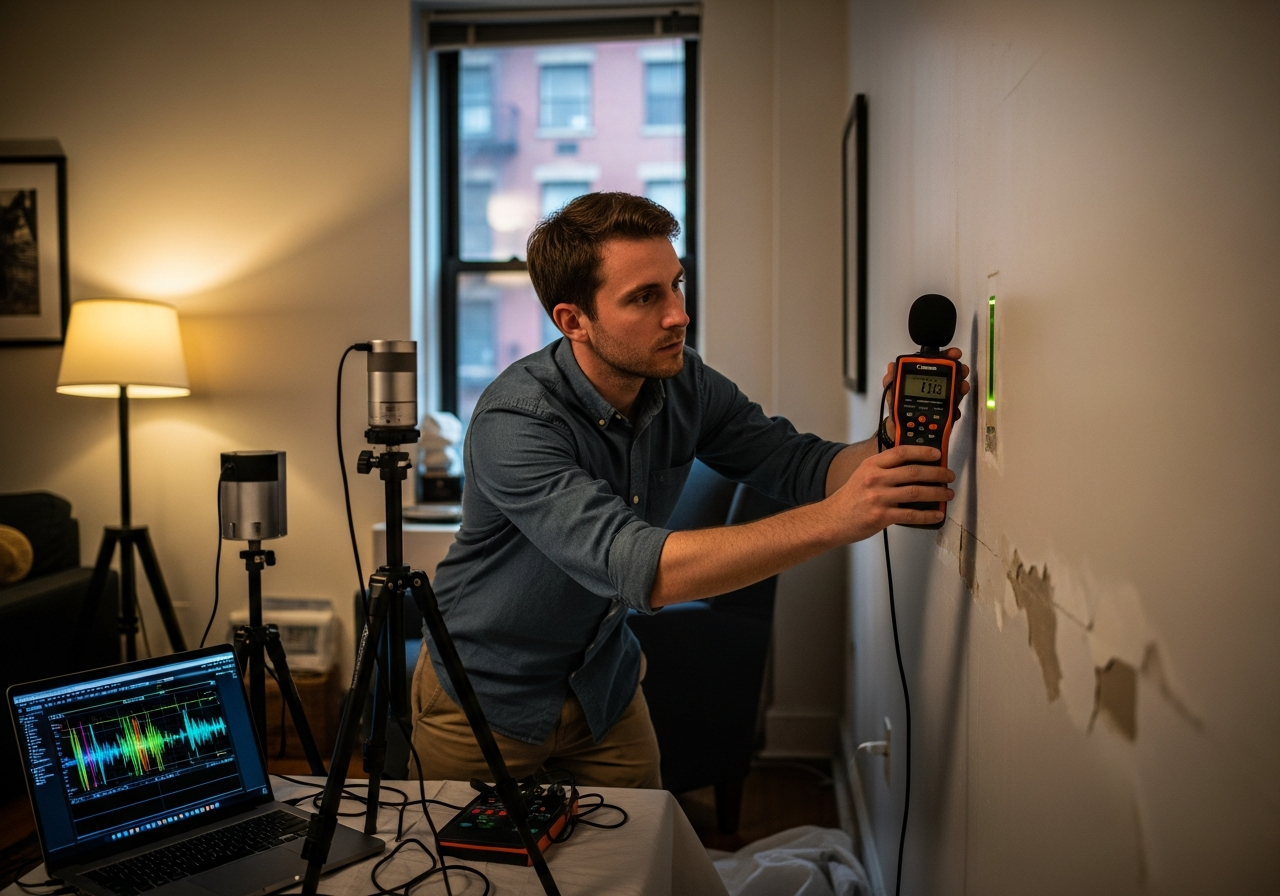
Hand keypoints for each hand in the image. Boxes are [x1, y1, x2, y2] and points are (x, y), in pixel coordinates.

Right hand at [822, 445, 955, 539]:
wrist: (832, 519)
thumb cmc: (849, 498)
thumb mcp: (862, 475)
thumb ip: (884, 469)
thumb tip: (913, 468)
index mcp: (871, 466)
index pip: (901, 453)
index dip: (922, 451)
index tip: (937, 454)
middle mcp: (875, 479)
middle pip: (914, 472)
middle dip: (937, 473)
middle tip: (948, 475)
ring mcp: (878, 498)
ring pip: (916, 492)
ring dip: (937, 493)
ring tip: (948, 493)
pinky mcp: (881, 516)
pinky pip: (911, 514)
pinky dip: (927, 515)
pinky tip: (937, 514)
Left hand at [882, 347, 970, 420]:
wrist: (901, 428)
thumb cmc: (898, 406)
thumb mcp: (892, 391)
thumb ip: (891, 380)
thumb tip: (891, 367)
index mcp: (923, 377)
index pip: (936, 363)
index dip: (946, 356)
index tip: (954, 354)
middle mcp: (935, 387)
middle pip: (950, 375)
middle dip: (959, 370)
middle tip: (962, 370)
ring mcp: (942, 399)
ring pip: (955, 391)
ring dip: (960, 388)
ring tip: (962, 387)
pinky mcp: (946, 414)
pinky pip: (953, 410)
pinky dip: (955, 410)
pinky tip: (954, 410)